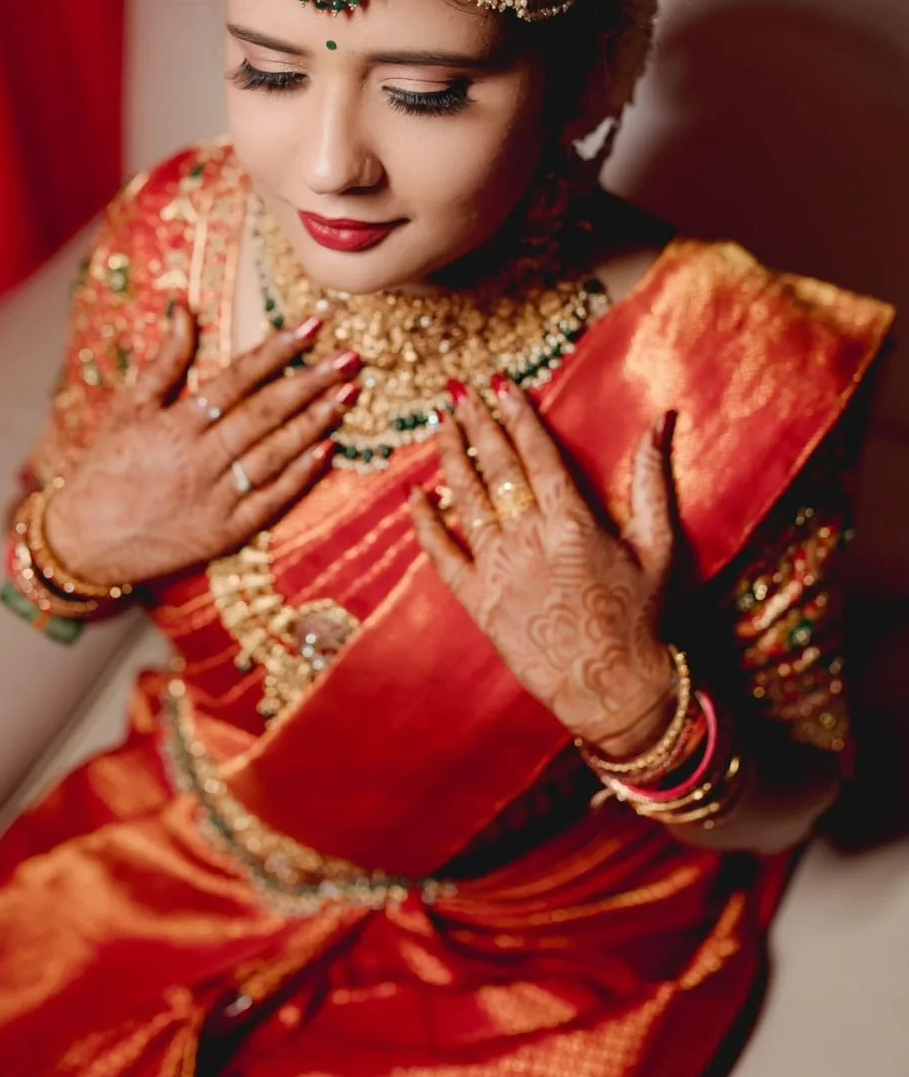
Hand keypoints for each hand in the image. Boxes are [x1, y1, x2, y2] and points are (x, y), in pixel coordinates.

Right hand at [42, 307, 358, 586]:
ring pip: (274, 455)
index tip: (312, 326)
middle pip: (264, 414)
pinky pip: (270, 501)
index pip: (236, 379)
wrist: (83, 542)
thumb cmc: (104, 467)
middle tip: (350, 358)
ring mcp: (214, 499)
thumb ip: (164, 361)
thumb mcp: (128, 409)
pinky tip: (328, 451)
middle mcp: (199, 459)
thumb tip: (183, 308)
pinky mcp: (224, 533)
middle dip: (310, 383)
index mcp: (175, 424)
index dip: (276, 351)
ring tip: (349, 396)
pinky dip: (300, 476)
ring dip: (314, 424)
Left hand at [409, 377, 678, 752]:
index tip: (500, 386)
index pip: (537, 456)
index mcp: (574, 524)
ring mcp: (500, 572)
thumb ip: (652, 480)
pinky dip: (427, 524)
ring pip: (467, 502)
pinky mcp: (479, 604)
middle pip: (497, 470)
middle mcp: (531, 541)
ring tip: (441, 424)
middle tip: (460, 391)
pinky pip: (444, 556)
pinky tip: (415, 494)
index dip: (516, 417)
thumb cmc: (643, 618)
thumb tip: (661, 422)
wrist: (614, 690)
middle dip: (477, 424)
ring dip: (451, 459)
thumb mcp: (659, 546)